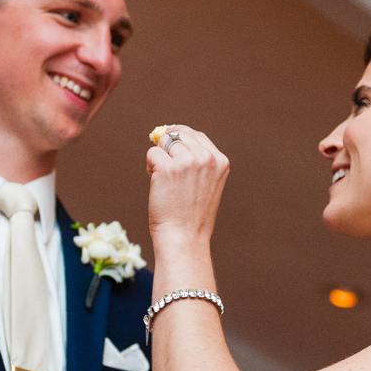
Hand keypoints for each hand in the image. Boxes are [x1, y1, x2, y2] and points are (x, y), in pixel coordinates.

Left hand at [145, 125, 228, 249]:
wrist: (184, 237)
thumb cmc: (191, 215)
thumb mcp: (207, 184)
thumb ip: (197, 160)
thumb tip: (169, 133)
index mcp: (220, 161)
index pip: (196, 135)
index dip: (180, 136)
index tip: (170, 141)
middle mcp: (206, 158)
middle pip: (179, 134)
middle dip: (168, 148)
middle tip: (167, 171)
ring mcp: (188, 162)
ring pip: (163, 141)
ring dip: (159, 158)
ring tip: (164, 180)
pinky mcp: (168, 168)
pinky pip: (151, 154)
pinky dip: (150, 167)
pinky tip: (157, 184)